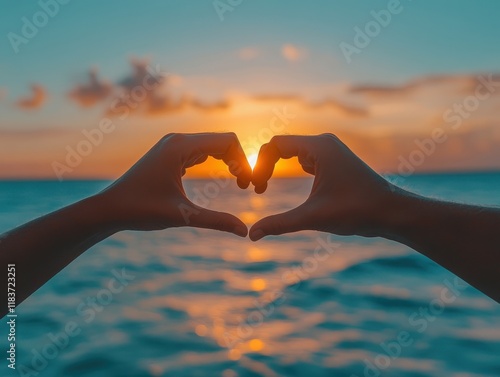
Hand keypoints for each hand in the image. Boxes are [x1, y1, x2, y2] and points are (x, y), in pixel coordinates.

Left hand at [98, 133, 251, 235]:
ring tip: (239, 183)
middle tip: (247, 187)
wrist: (109, 209)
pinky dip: (214, 162)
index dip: (244, 161)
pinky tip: (219, 179)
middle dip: (239, 161)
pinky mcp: (168, 155)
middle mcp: (177, 140)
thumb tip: (244, 231)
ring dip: (227, 161)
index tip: (249, 185)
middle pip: (221, 141)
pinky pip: (199, 152)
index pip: (227, 141)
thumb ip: (215, 221)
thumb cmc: (140, 210)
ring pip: (211, 146)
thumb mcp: (182, 216)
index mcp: (181, 146)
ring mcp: (172, 146)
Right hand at [250, 134, 393, 239]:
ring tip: (265, 188)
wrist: (391, 213)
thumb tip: (252, 234)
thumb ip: (280, 224)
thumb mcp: (313, 217)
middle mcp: (325, 143)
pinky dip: (292, 168)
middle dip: (266, 166)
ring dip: (278, 166)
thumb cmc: (357, 211)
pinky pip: (306, 159)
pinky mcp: (336, 162)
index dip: (260, 164)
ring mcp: (331, 151)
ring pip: (294, 152)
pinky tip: (287, 182)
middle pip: (282, 146)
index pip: (276, 145)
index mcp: (319, 147)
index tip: (256, 188)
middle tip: (257, 190)